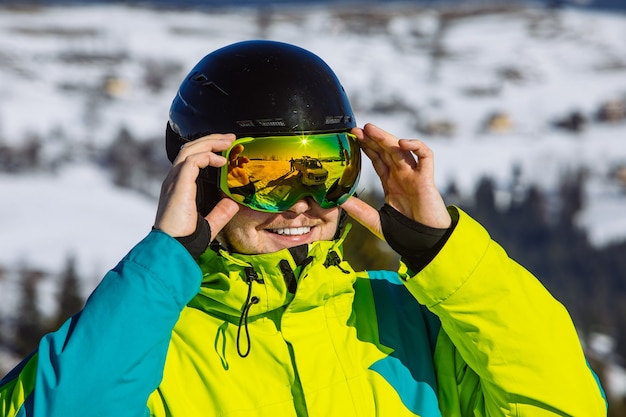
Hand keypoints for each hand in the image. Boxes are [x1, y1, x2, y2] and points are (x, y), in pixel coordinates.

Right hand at [154, 134, 239, 239]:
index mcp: (179, 187)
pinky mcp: (178, 184)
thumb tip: (232, 203)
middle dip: (211, 140)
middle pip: (190, 149)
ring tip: (228, 142)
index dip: (207, 150)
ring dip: (210, 143)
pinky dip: (207, 156)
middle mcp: (174, 181)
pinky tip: (221, 161)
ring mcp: (174, 181)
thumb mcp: (208, 224)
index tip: (225, 150)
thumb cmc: (185, 239)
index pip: (190, 159)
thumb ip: (220, 213)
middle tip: (230, 139)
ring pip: (190, 150)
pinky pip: (192, 161)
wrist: (173, 248)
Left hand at [341, 124, 450, 239]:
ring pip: (400, 149)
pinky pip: (425, 155)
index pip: (376, 159)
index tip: (351, 138)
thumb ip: (359, 211)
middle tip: (355, 129)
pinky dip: (416, 146)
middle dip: (371, 138)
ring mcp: (414, 175)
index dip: (365, 147)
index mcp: (391, 183)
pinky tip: (402, 143)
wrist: (426, 243)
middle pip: (385, 150)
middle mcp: (402, 175)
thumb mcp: (376, 221)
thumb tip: (339, 201)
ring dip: (386, 137)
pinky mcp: (426, 178)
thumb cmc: (406, 233)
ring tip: (370, 129)